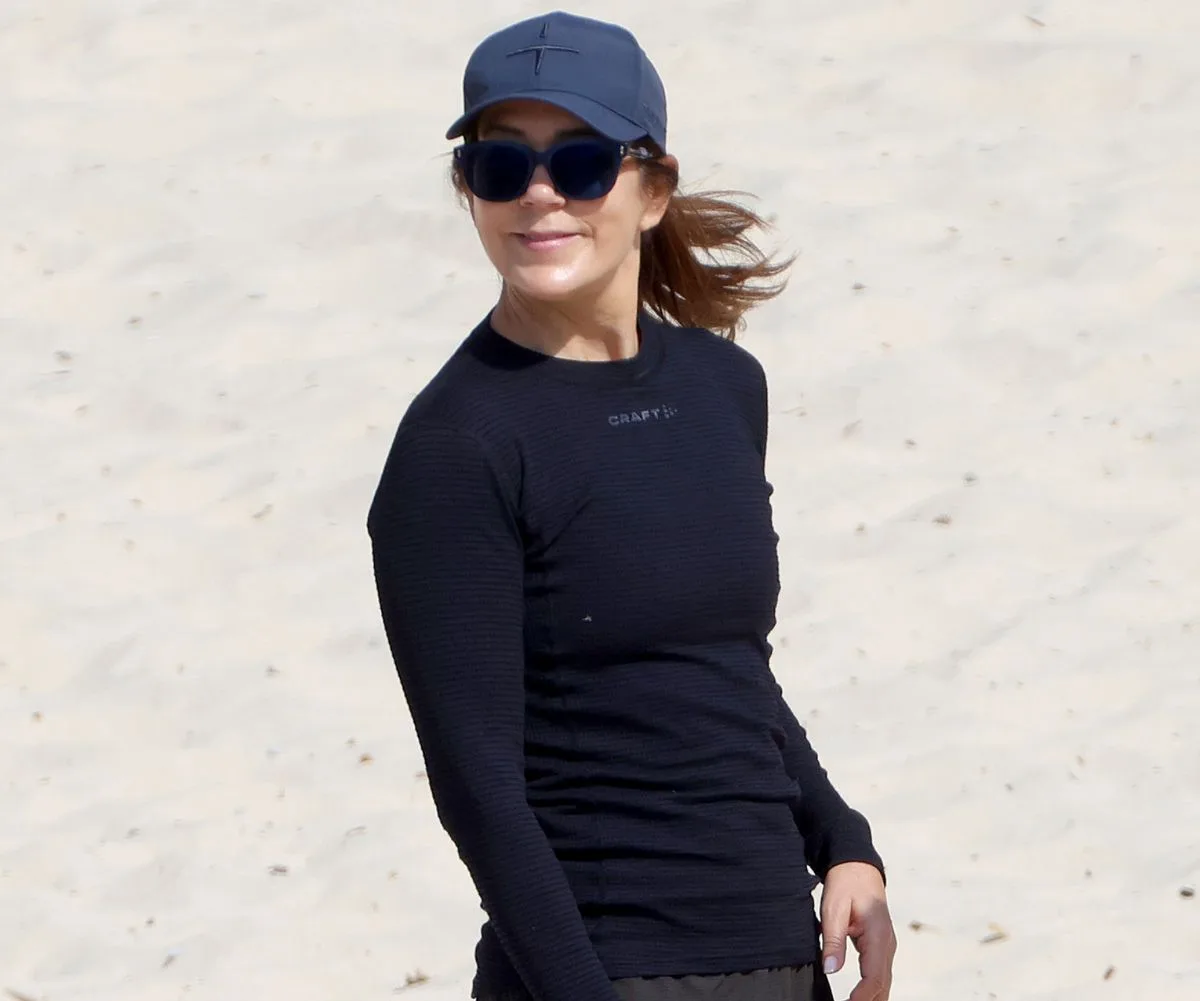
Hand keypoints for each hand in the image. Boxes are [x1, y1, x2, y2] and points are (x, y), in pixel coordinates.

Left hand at [820, 861, 895, 1000]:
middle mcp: (886, 944)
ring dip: (871, 998)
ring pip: (883, 981)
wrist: (858, 866)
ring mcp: (886, 946)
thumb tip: (830, 969)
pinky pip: (879, 973)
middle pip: (882, 984)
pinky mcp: (880, 946)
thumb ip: (833, 940)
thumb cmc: (846, 883)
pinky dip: (872, 988)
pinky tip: (859, 998)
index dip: (862, 996)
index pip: (874, 976)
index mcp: (878, 935)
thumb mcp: (834, 908)